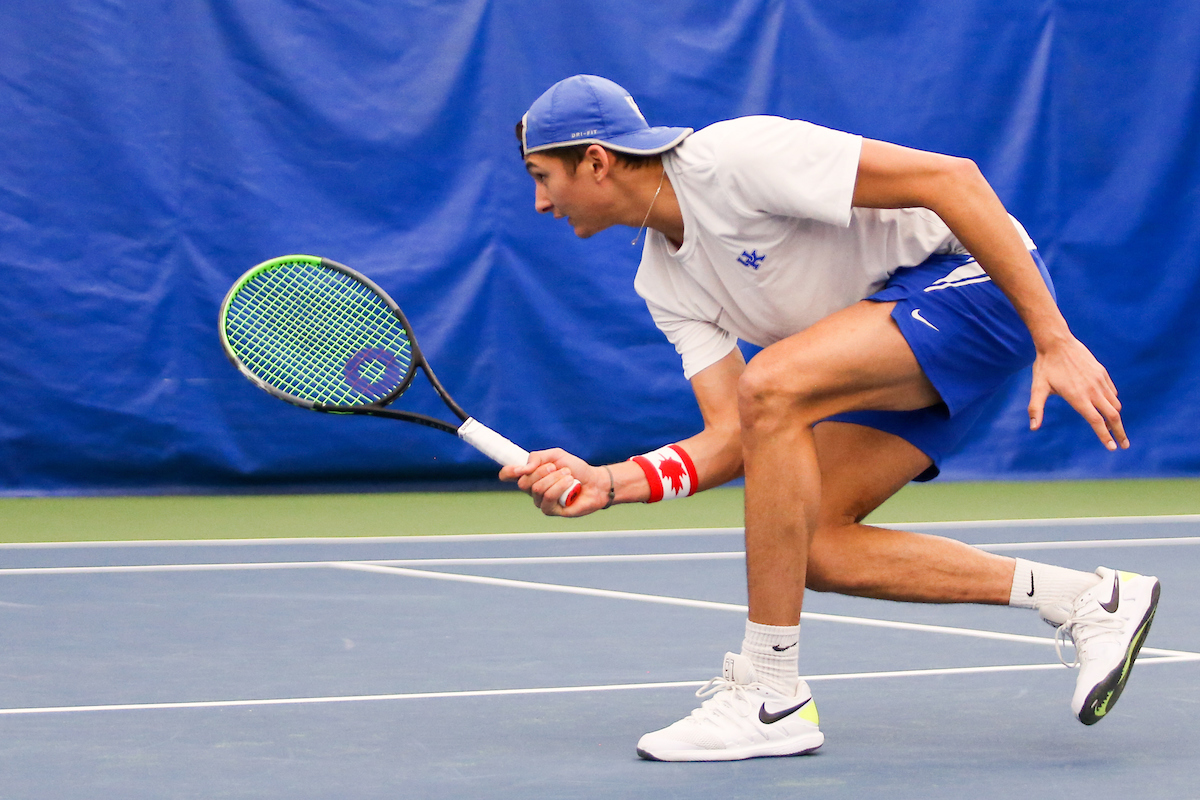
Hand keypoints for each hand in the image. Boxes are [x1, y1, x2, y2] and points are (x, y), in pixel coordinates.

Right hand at [499, 448, 608, 516]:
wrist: (594, 481)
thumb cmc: (575, 468)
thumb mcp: (556, 455)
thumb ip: (537, 457)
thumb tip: (524, 468)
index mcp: (530, 475)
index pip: (507, 475)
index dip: (508, 472)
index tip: (520, 469)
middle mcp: (532, 489)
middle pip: (523, 482)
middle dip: (541, 471)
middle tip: (556, 467)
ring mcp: (540, 501)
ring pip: (537, 489)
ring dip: (555, 478)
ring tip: (569, 475)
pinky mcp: (550, 510)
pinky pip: (548, 497)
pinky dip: (560, 486)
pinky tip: (570, 483)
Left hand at [1028, 335, 1127, 450]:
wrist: (1057, 341)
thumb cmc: (1045, 366)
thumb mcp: (1037, 388)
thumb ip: (1036, 409)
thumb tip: (1033, 428)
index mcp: (1078, 397)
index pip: (1097, 421)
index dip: (1105, 436)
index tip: (1112, 448)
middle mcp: (1093, 390)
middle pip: (1113, 416)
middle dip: (1119, 432)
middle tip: (1124, 445)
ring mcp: (1100, 380)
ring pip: (1115, 404)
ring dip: (1116, 418)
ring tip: (1115, 428)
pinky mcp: (1102, 373)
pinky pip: (1112, 391)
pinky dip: (1113, 402)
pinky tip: (1109, 407)